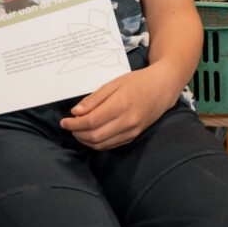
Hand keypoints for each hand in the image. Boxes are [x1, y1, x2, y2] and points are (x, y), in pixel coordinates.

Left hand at [63, 64, 183, 150]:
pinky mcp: (134, 136)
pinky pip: (111, 145)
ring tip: (78, 131)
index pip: (91, 121)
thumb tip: (75, 113)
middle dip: (77, 133)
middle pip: (94, 136)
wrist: (164, 87)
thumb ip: (94, 99)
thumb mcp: (114, 83)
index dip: (74, 124)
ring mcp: (132, 130)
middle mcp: (127, 120)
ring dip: (85, 140)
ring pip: (102, 144)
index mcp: (121, 104)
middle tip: (69, 126)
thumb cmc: (138, 81)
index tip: (64, 121)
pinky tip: (91, 135)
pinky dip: (97, 143)